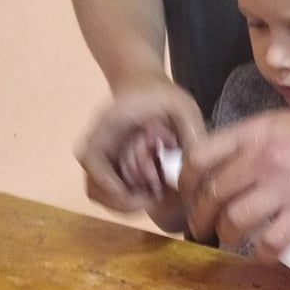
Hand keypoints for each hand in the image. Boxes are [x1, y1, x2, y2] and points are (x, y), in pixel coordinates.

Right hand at [76, 74, 204, 211]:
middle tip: (161, 197)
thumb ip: (192, 131)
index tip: (145, 195)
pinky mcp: (112, 172)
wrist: (144, 87)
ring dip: (133, 202)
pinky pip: (116, 197)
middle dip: (129, 201)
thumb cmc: (161, 94)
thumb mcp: (182, 106)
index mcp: (105, 129)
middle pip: (96, 190)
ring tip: (161, 194)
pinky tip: (158, 191)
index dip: (113, 186)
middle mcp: (97, 149)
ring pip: (106, 198)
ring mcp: (103, 163)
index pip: (93, 163)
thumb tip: (196, 166)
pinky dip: (136, 199)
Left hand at [181, 101, 289, 259]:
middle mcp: (262, 158)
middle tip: (202, 228)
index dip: (185, 183)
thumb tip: (212, 173)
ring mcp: (284, 186)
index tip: (188, 196)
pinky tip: (264, 253)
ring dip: (227, 237)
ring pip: (234, 222)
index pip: (199, 158)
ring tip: (230, 240)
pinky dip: (261, 254)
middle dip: (200, 218)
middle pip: (212, 195)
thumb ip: (243, 147)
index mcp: (252, 133)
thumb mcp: (274, 126)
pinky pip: (269, 243)